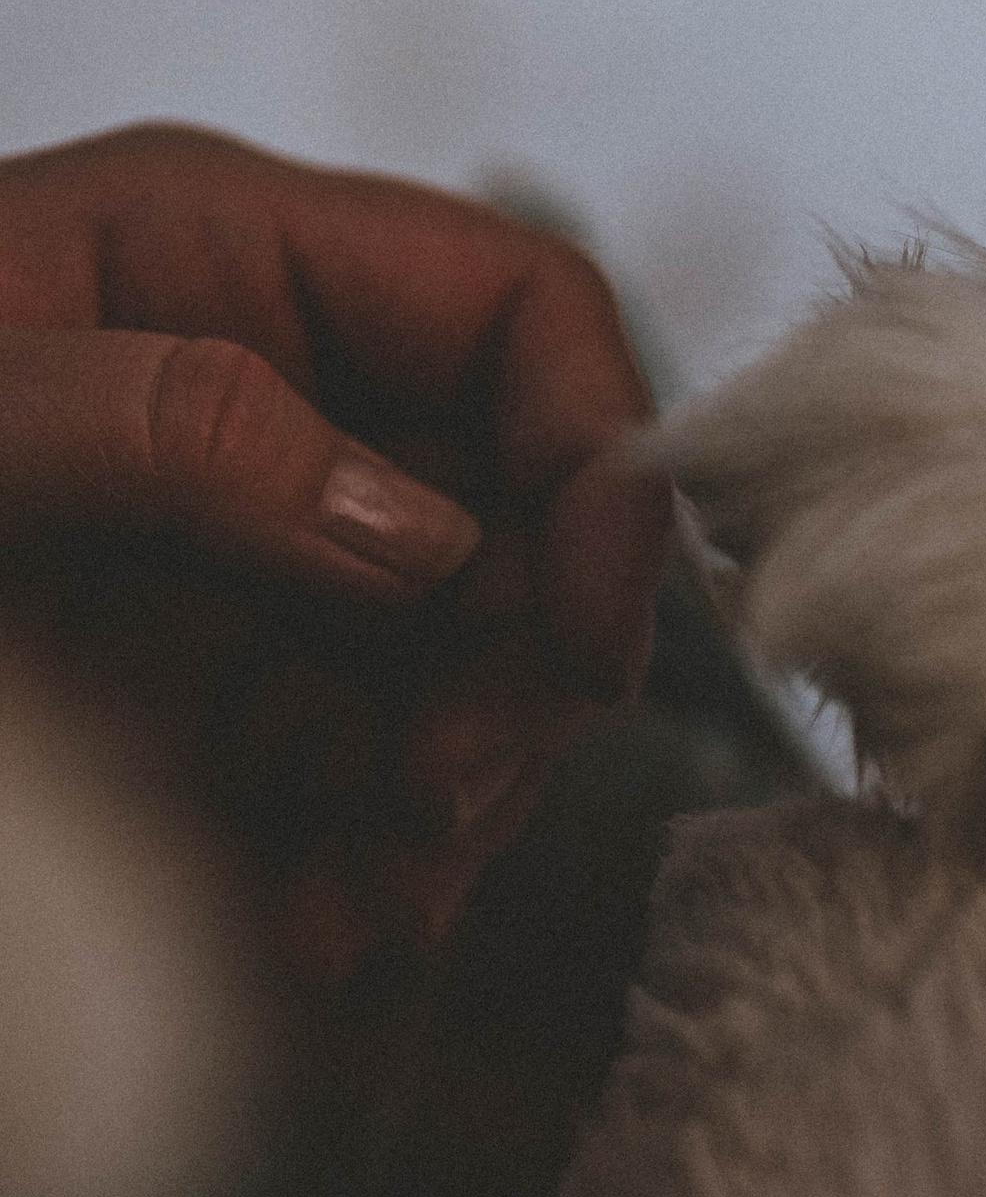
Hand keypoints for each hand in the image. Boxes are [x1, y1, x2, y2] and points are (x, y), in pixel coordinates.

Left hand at [0, 126, 667, 981]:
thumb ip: (177, 428)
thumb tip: (417, 539)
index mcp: (226, 261)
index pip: (518, 309)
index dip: (597, 455)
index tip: (581, 632)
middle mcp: (273, 402)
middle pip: (523, 513)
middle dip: (521, 668)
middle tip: (439, 800)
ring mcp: (250, 564)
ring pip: (470, 671)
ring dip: (454, 801)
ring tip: (358, 910)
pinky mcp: (220, 710)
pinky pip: (371, 787)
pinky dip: (374, 876)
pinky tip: (315, 935)